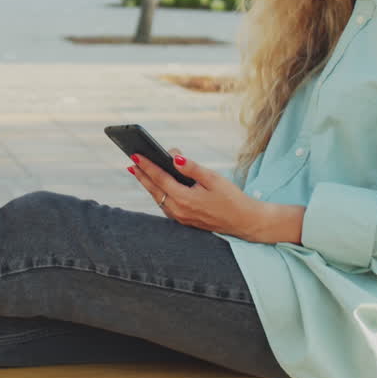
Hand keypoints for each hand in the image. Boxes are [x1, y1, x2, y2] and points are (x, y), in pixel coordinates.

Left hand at [127, 149, 302, 243]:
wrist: (245, 222)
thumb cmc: (232, 198)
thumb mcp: (214, 179)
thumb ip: (192, 168)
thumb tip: (174, 158)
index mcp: (185, 199)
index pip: (160, 179)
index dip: (146, 166)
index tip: (135, 155)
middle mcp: (179, 211)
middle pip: (154, 190)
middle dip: (142, 175)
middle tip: (131, 161)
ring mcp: (181, 218)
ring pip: (158, 198)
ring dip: (149, 185)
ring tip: (139, 171)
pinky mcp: (185, 221)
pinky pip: (166, 205)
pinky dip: (159, 193)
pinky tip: (157, 185)